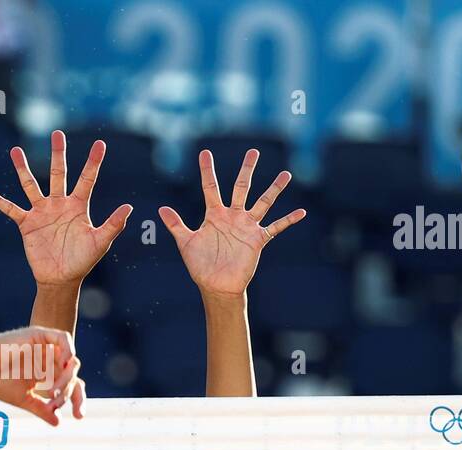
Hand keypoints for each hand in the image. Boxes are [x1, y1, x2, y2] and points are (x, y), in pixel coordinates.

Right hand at [0, 130, 131, 286]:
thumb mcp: (100, 242)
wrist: (61, 278)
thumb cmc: (83, 260)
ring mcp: (42, 212)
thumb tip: (129, 207)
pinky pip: (11, 209)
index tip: (100, 144)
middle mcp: (59, 204)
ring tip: (15, 151)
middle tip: (57, 133)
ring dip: (22, 169)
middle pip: (58, 174)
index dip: (93, 162)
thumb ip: (113, 225)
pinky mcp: (27, 224)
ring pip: (31, 185)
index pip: (87, 179)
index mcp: (78, 206)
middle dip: (58, 154)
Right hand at [0, 326, 85, 425]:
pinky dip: (68, 351)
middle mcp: (47, 361)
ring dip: (66, 377)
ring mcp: (44, 348)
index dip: (78, 400)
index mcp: (45, 375)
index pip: (70, 385)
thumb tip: (58, 423)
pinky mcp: (40, 335)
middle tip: (55, 402)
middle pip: (73, 375)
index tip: (78, 416)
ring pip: (70, 361)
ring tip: (53, 391)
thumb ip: (42, 409)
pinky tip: (64, 365)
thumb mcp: (24, 399)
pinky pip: (63, 338)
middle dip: (70, 392)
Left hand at [159, 149, 305, 298]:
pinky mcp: (258, 240)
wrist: (216, 285)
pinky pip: (276, 227)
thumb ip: (176, 225)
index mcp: (214, 215)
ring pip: (263, 203)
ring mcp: (247, 226)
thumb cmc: (200, 265)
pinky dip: (288, 221)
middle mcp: (233, 216)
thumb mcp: (186, 243)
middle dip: (247, 170)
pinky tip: (300, 212)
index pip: (210, 188)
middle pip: (241, 187)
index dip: (206, 171)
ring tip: (286, 174)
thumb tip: (161, 209)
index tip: (205, 153)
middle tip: (253, 151)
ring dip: (274, 189)